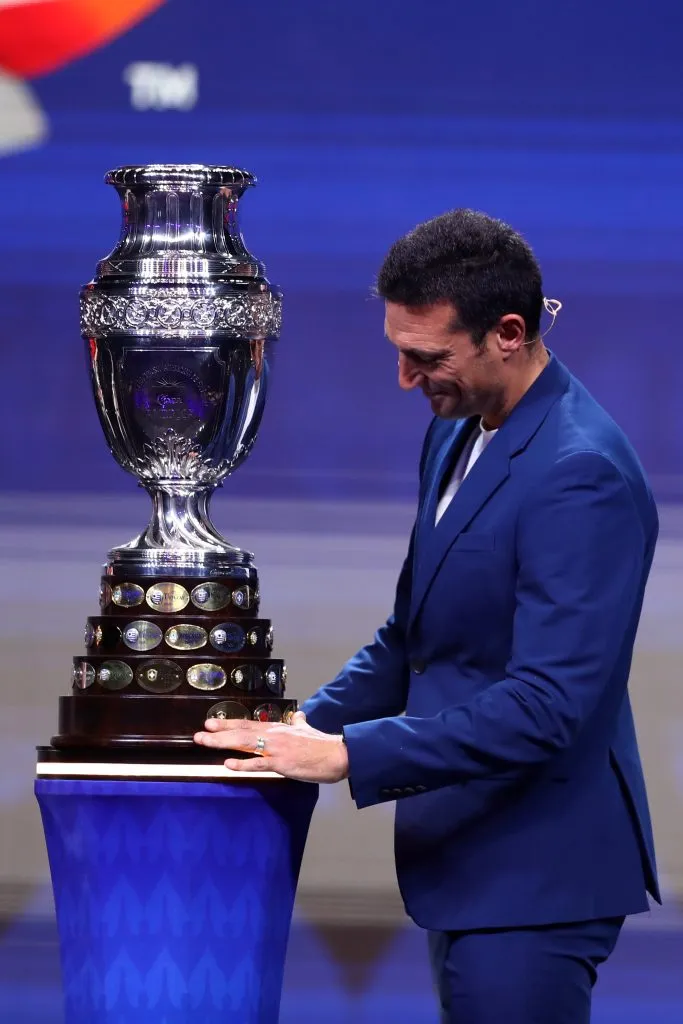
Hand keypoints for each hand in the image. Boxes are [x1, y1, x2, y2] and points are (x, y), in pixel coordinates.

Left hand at [193, 711, 348, 782]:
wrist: (337, 754)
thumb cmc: (323, 744)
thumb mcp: (308, 729)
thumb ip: (300, 722)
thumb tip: (299, 715)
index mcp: (277, 728)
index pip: (248, 724)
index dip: (228, 723)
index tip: (210, 723)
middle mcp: (273, 735)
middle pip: (241, 732)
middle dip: (219, 733)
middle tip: (199, 734)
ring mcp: (276, 749)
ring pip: (245, 744)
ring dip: (224, 743)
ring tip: (206, 742)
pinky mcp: (282, 763)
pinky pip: (258, 764)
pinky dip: (242, 764)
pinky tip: (228, 765)